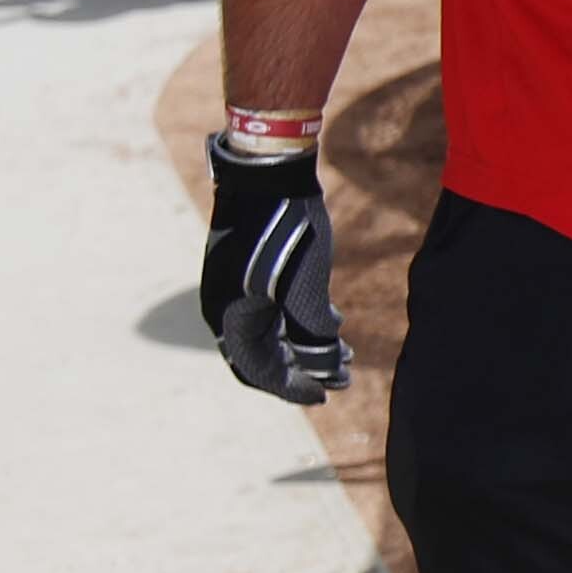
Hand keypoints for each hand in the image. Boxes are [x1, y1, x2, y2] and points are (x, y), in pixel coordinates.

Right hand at [199, 137, 348, 402]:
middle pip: (264, 357)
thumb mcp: (304, 283)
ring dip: (308, 347)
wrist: (267, 175)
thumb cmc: (286, 229)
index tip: (324, 397)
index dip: (292, 388)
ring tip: (345, 353)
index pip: (259, 371)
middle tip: (342, 377)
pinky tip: (334, 323)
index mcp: (230, 318)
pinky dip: (302, 324)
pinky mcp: (251, 274)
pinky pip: (273, 312)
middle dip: (304, 371)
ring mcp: (236, 291)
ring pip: (271, 335)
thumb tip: (325, 358)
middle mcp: (226, 310)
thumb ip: (310, 326)